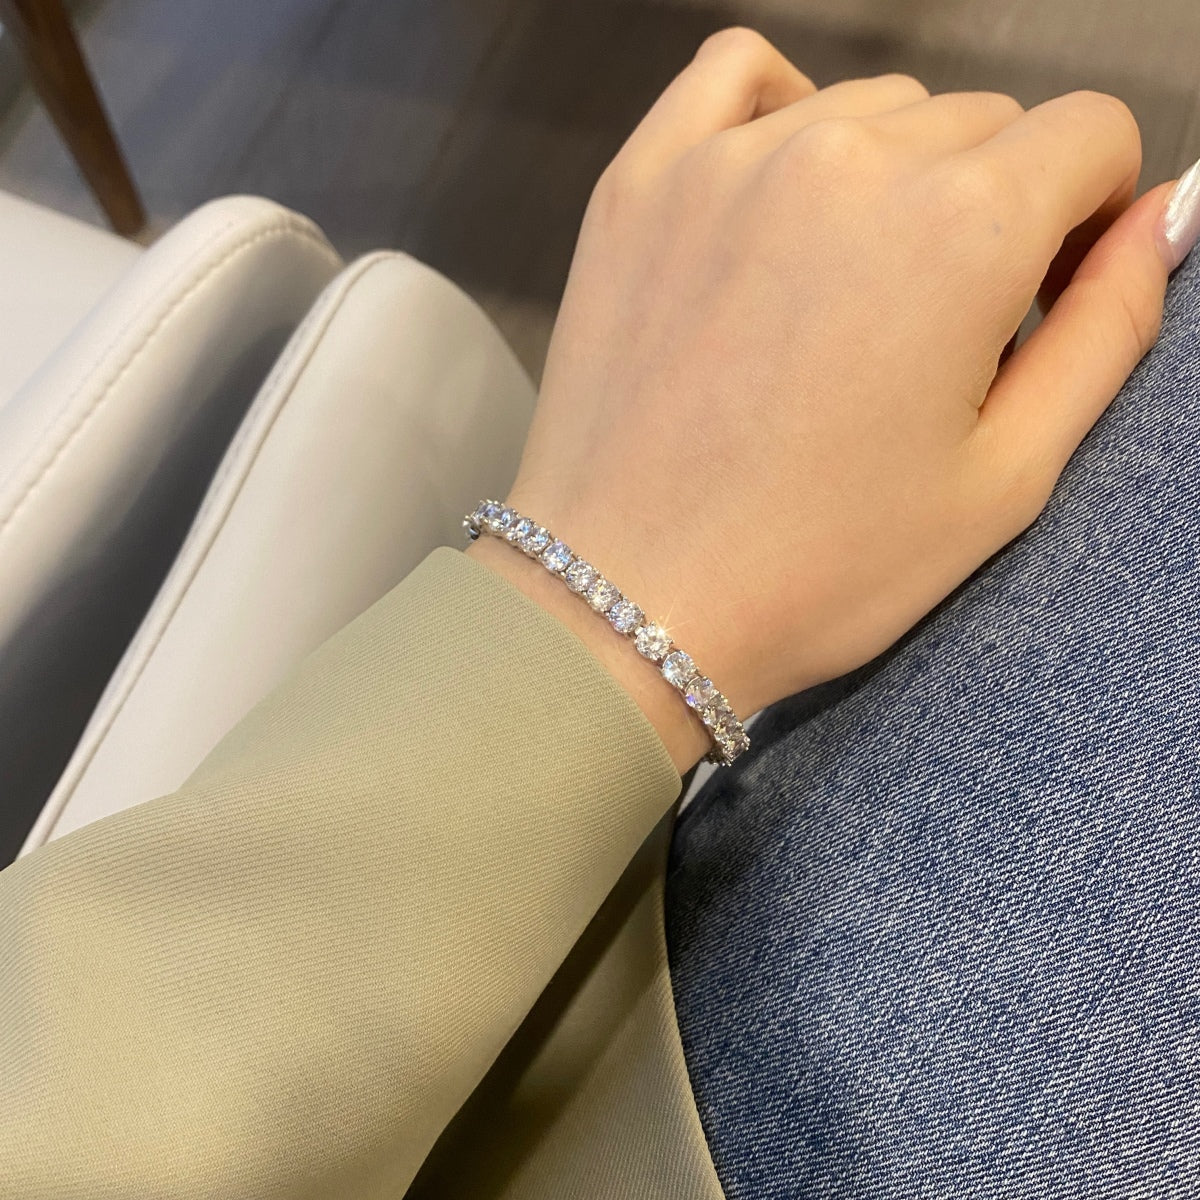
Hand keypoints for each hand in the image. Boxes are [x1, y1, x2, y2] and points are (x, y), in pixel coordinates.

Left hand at [471, 28, 1182, 768]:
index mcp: (963, 229)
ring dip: (888, 177)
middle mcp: (851, 160)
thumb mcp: (1004, 481)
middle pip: (980, 124)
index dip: (1082, 217)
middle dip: (988, 208)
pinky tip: (781, 189)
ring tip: (841, 293)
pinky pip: (736, 75)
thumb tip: (1165, 215)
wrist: (631, 600)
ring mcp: (731, 159)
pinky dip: (781, 108)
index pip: (1087, 137)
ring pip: (870, 108)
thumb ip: (1107, 331)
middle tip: (926, 328)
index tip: (1035, 294)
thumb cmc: (821, 568)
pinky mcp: (642, 180)